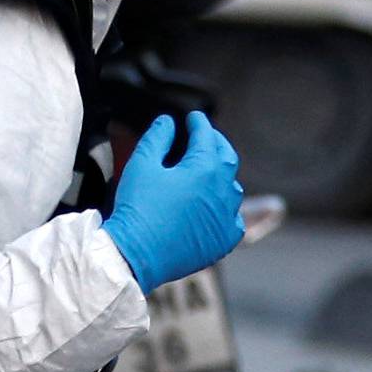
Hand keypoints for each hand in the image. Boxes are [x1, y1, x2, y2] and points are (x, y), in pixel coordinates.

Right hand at [103, 111, 244, 295]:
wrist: (137, 254)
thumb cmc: (138, 208)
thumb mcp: (142, 164)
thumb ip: (157, 138)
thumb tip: (168, 122)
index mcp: (205, 169)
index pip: (206, 136)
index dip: (199, 123)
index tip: (194, 118)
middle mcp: (223, 191)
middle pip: (226, 158)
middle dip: (217, 143)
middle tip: (206, 136)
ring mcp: (227, 217)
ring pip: (232, 188)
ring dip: (223, 175)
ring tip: (211, 169)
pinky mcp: (225, 240)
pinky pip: (234, 220)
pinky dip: (228, 209)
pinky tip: (219, 207)